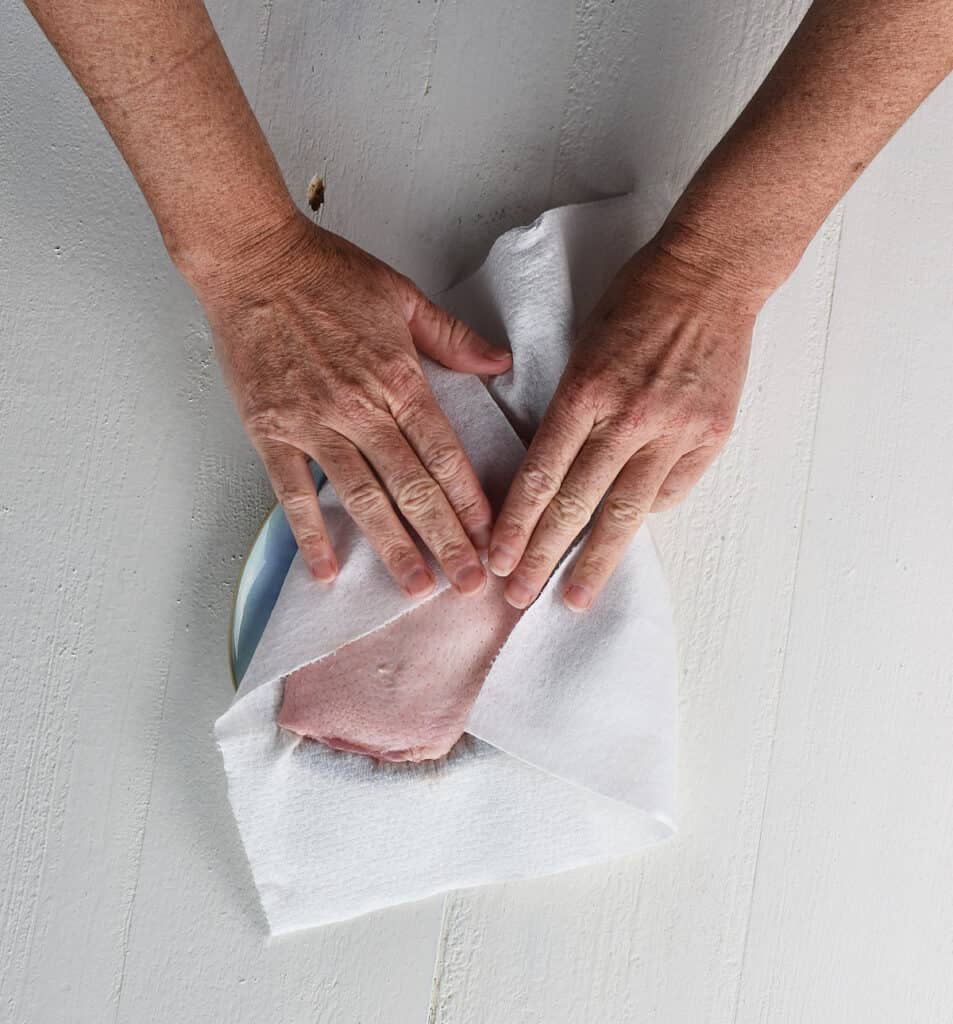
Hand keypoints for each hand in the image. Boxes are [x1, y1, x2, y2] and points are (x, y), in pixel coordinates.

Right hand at [195, 212, 511, 598]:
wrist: (253, 260)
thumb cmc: (326, 275)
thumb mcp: (402, 296)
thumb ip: (452, 337)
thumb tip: (500, 361)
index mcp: (398, 378)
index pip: (444, 453)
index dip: (469, 501)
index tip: (489, 539)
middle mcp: (360, 407)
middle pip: (412, 486)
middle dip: (445, 539)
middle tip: (467, 585)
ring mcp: (313, 422)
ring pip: (362, 496)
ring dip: (391, 545)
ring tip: (416, 586)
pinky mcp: (272, 430)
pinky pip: (293, 491)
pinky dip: (309, 532)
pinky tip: (326, 568)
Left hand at [487, 230, 760, 610]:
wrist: (709, 276)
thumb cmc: (635, 303)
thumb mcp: (582, 349)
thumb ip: (570, 413)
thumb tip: (557, 474)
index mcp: (585, 392)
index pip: (541, 475)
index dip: (517, 524)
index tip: (499, 560)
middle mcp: (628, 418)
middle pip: (577, 505)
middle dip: (543, 557)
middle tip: (519, 596)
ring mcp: (674, 431)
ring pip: (626, 513)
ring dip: (595, 562)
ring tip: (574, 599)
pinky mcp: (710, 436)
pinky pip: (671, 491)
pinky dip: (646, 514)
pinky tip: (625, 537)